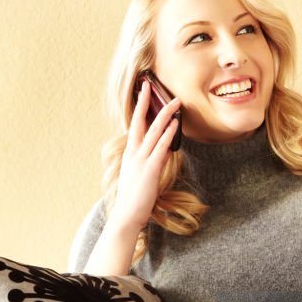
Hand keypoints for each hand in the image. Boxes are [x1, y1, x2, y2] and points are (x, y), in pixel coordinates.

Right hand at [112, 81, 180, 231]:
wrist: (126, 216)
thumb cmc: (134, 198)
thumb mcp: (144, 175)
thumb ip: (155, 160)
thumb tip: (168, 150)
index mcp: (130, 153)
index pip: (134, 125)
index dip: (139, 107)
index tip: (143, 92)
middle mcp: (133, 153)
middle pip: (140, 121)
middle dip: (146, 102)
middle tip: (151, 85)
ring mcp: (140, 160)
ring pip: (153, 131)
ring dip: (165, 114)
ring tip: (175, 102)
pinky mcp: (150, 169)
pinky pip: (161, 147)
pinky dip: (168, 134)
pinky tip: (175, 124)